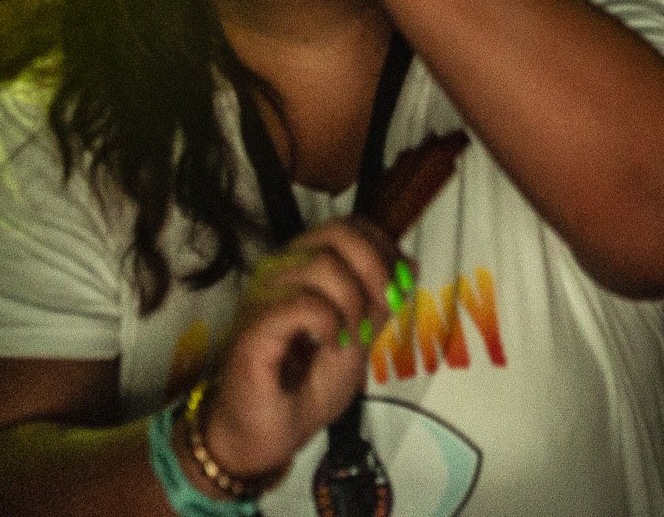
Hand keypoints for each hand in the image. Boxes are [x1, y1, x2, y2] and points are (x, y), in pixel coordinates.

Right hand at [198, 218, 407, 486]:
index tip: (397, 287)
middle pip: (337, 233)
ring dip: (353, 303)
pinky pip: (303, 303)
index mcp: (303, 268)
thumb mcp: (358, 340)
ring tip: (349, 338)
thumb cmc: (307, 389)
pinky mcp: (255, 326)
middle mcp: (280, 271)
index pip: (348, 228)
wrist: (272, 436)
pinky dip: (329, 322)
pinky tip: (329, 343)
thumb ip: (379, 302)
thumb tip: (408, 263)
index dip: (382, 248)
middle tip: (379, 309)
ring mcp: (264, 295)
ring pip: (322, 265)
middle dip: (374, 268)